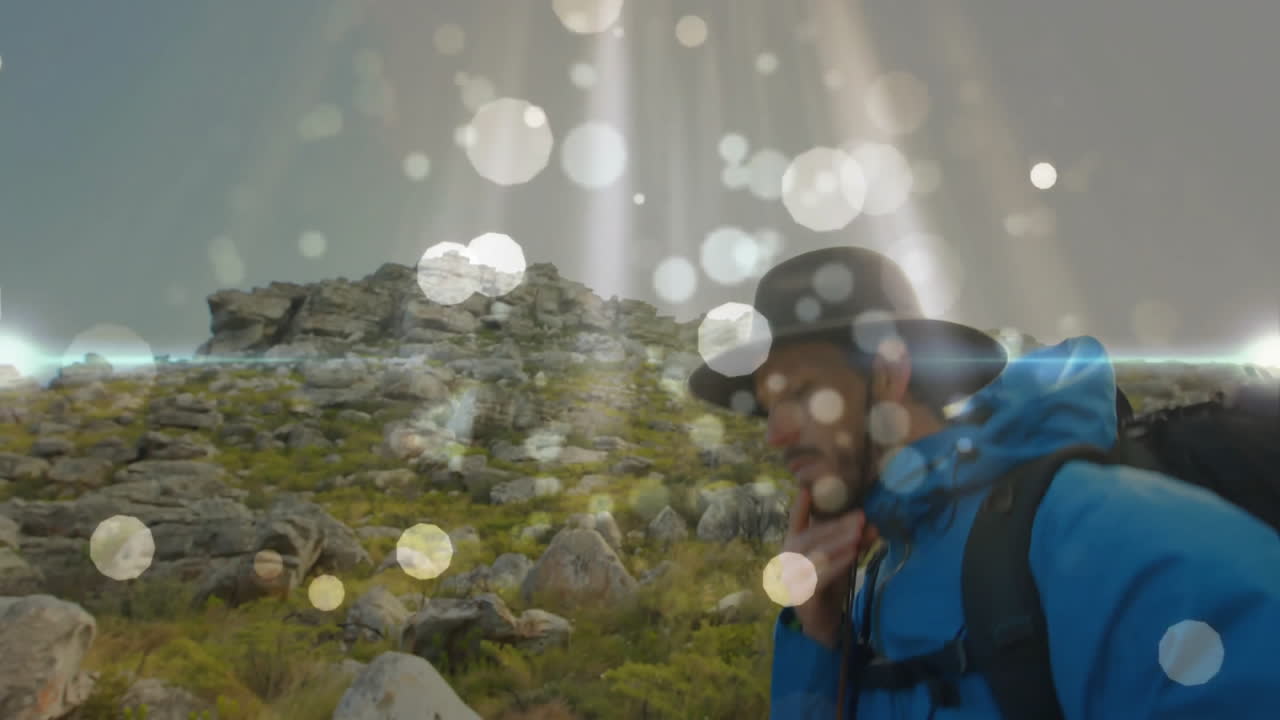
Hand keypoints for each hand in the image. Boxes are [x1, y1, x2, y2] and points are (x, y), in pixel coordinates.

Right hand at [781, 486, 879, 649]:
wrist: (823, 623)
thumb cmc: (829, 585)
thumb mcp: (842, 560)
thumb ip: (854, 543)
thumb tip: (874, 525)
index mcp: (794, 546)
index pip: (795, 522)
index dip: (800, 506)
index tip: (807, 488)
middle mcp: (788, 559)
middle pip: (810, 536)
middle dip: (836, 526)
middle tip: (859, 517)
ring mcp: (792, 578)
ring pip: (814, 554)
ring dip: (838, 542)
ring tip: (857, 533)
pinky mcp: (802, 595)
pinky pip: (820, 576)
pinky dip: (837, 564)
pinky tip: (852, 555)